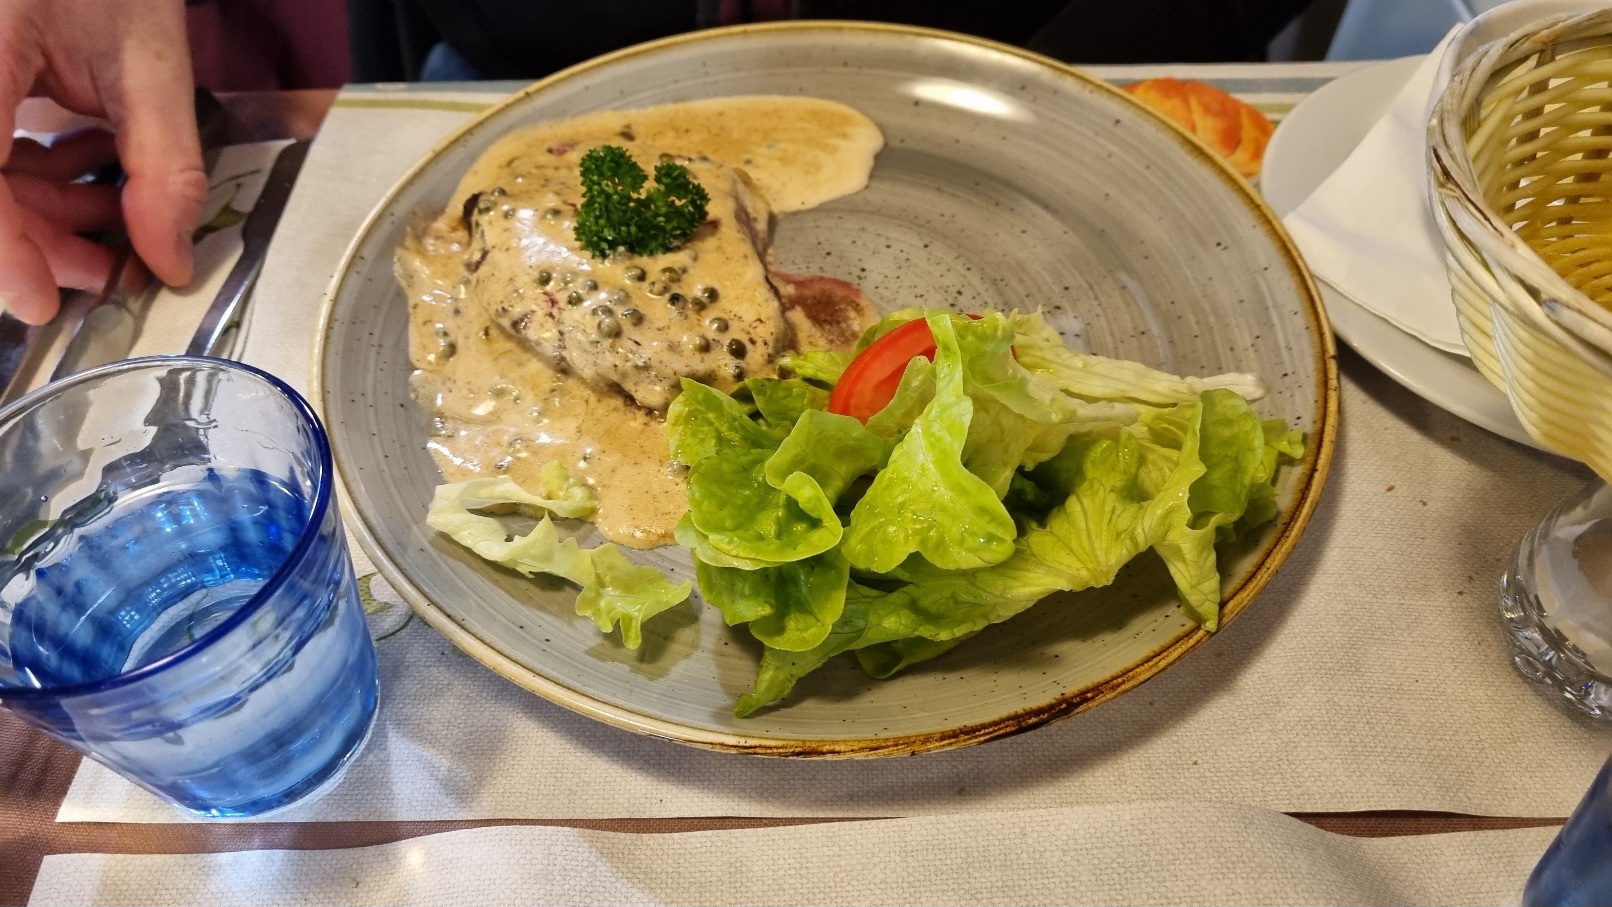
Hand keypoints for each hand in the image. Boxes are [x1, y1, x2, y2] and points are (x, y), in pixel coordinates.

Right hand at [0, 0, 205, 323]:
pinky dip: (27, 174)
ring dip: (38, 209)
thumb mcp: (149, 60)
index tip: (41, 301)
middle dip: (35, 237)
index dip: (2, 247)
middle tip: (112, 266)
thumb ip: (164, 166)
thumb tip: (166, 263)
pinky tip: (86, 169)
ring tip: (115, 211)